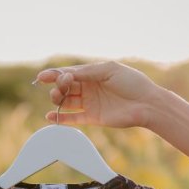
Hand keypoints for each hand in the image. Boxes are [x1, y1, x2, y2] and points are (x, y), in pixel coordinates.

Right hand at [32, 60, 159, 128]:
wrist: (147, 104)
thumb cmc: (132, 83)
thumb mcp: (109, 70)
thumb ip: (88, 72)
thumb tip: (67, 74)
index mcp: (93, 74)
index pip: (69, 73)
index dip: (54, 75)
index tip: (42, 77)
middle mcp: (90, 88)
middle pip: (66, 87)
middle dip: (59, 86)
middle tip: (63, 86)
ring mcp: (91, 103)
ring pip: (67, 101)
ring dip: (58, 99)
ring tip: (56, 98)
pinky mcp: (93, 118)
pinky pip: (73, 118)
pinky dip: (61, 118)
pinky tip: (51, 116)